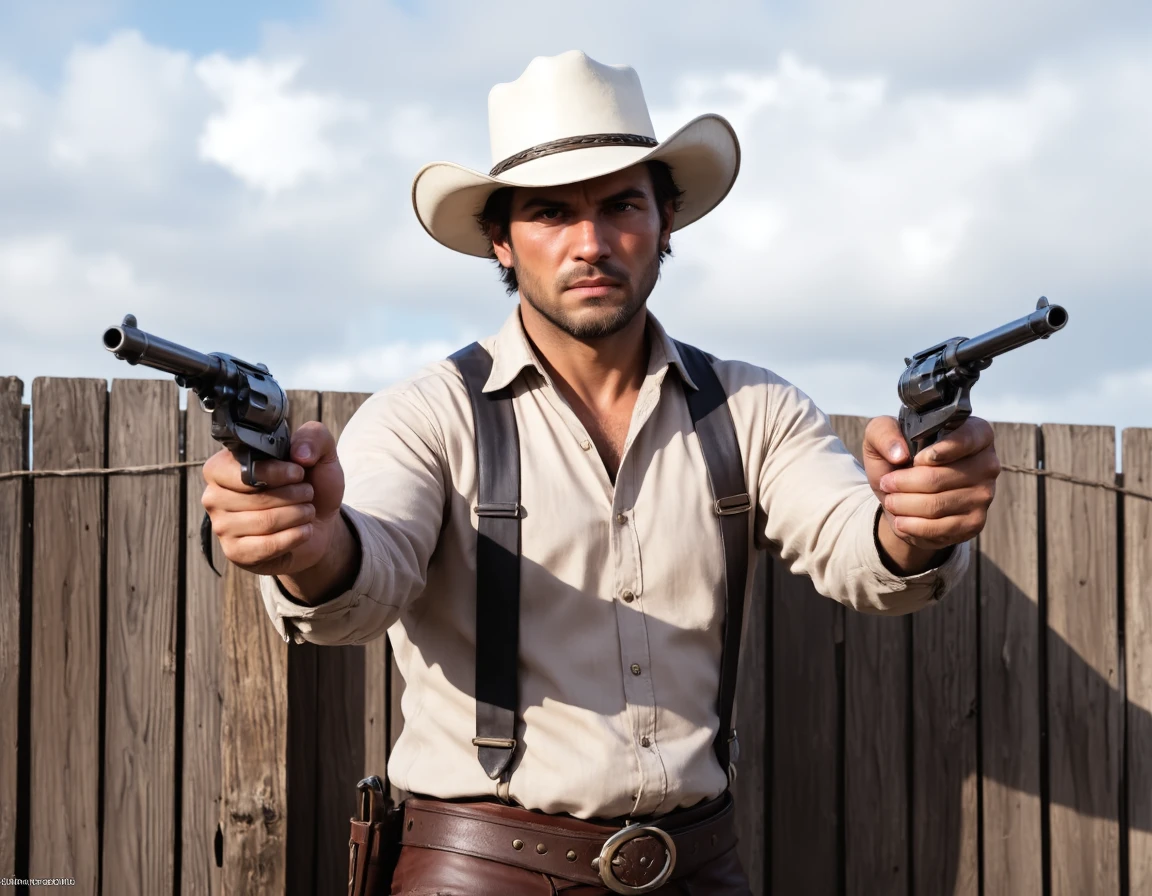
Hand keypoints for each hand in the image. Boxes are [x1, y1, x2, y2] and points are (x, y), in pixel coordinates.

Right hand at [201, 421, 344, 575]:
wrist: (319, 522)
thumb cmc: (310, 484)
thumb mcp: (320, 454)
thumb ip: (314, 437)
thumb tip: (299, 454)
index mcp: (224, 466)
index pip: (240, 470)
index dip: (275, 472)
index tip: (299, 472)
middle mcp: (215, 495)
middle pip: (256, 498)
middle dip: (294, 495)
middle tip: (307, 493)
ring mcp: (222, 526)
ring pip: (264, 522)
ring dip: (298, 515)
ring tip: (307, 510)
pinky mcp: (236, 552)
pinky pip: (267, 546)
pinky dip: (295, 536)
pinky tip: (305, 530)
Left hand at [862, 415, 999, 552]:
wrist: (901, 497)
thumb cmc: (897, 460)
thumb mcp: (881, 437)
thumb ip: (884, 433)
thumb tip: (899, 453)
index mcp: (975, 433)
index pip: (967, 438)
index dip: (938, 450)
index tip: (914, 459)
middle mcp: (987, 463)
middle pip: (941, 477)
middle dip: (904, 482)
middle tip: (887, 483)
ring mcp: (984, 495)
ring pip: (937, 504)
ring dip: (904, 504)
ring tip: (891, 500)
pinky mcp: (975, 522)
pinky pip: (940, 528)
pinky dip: (913, 525)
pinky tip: (900, 520)